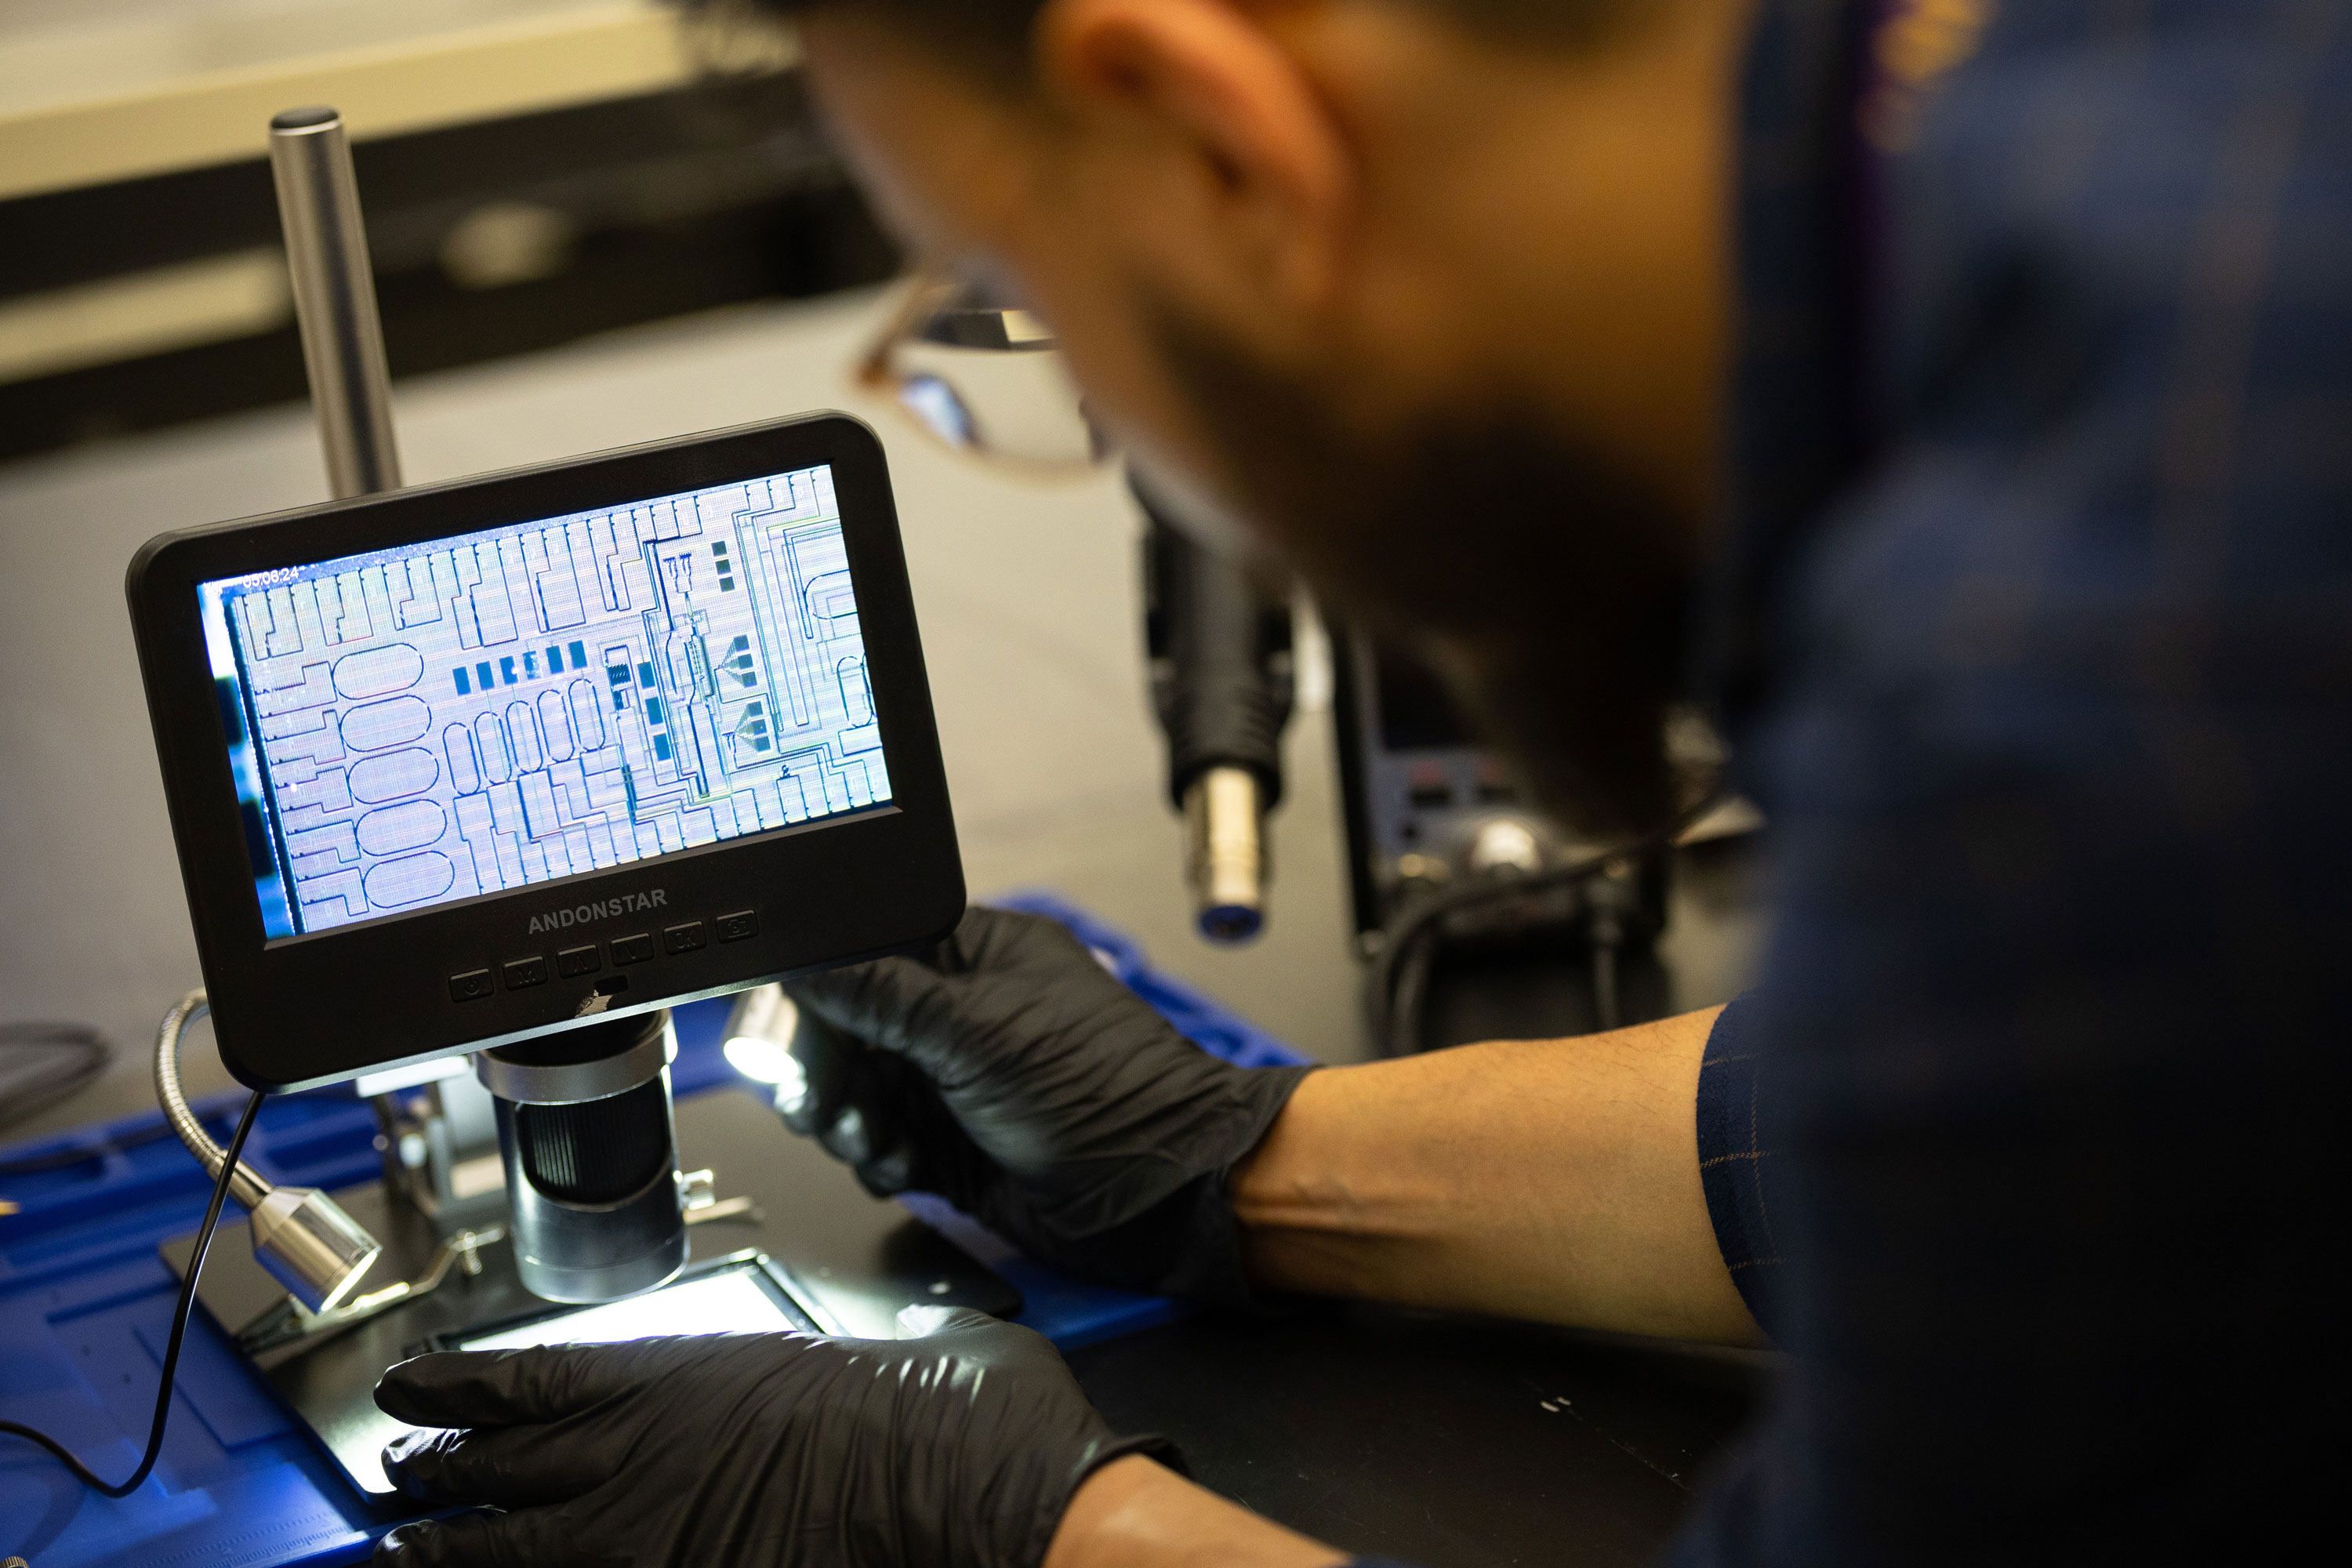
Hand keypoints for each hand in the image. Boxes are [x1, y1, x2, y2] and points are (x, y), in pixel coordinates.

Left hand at [372, 1307, 1178, 1567]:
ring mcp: (650, 1533)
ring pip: (511, 1545)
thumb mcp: (899, 1346)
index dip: (459, 1383)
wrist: (964, 1482)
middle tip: (398, 1470)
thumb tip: (916, 1338)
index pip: (535, 1375)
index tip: (415, 1385)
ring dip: (449, 1548)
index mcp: (690, 1374)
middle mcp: (647, 1450)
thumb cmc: (939, 1415)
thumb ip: (869, 1352)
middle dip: (437, 1468)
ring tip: (405, 1552)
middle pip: (502, 1462)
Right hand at [782, 905, 1313, 1303]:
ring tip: (867, 1136)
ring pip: (861, 1095)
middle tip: (812, 1097)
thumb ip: (883, 995)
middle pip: (854, 1032)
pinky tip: (897, 1164)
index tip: (786, 1022)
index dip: (824, 991)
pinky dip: (878, 1158)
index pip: (873, 955)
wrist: (1156, 1191)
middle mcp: (964, 1019)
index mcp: (979, 959)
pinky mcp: (956, 1149)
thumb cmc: (1103, 1088)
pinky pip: (884, 1146)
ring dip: (850, 1119)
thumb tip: (808, 967)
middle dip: (826, 1068)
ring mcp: (959, 1086)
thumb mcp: (978, 1028)